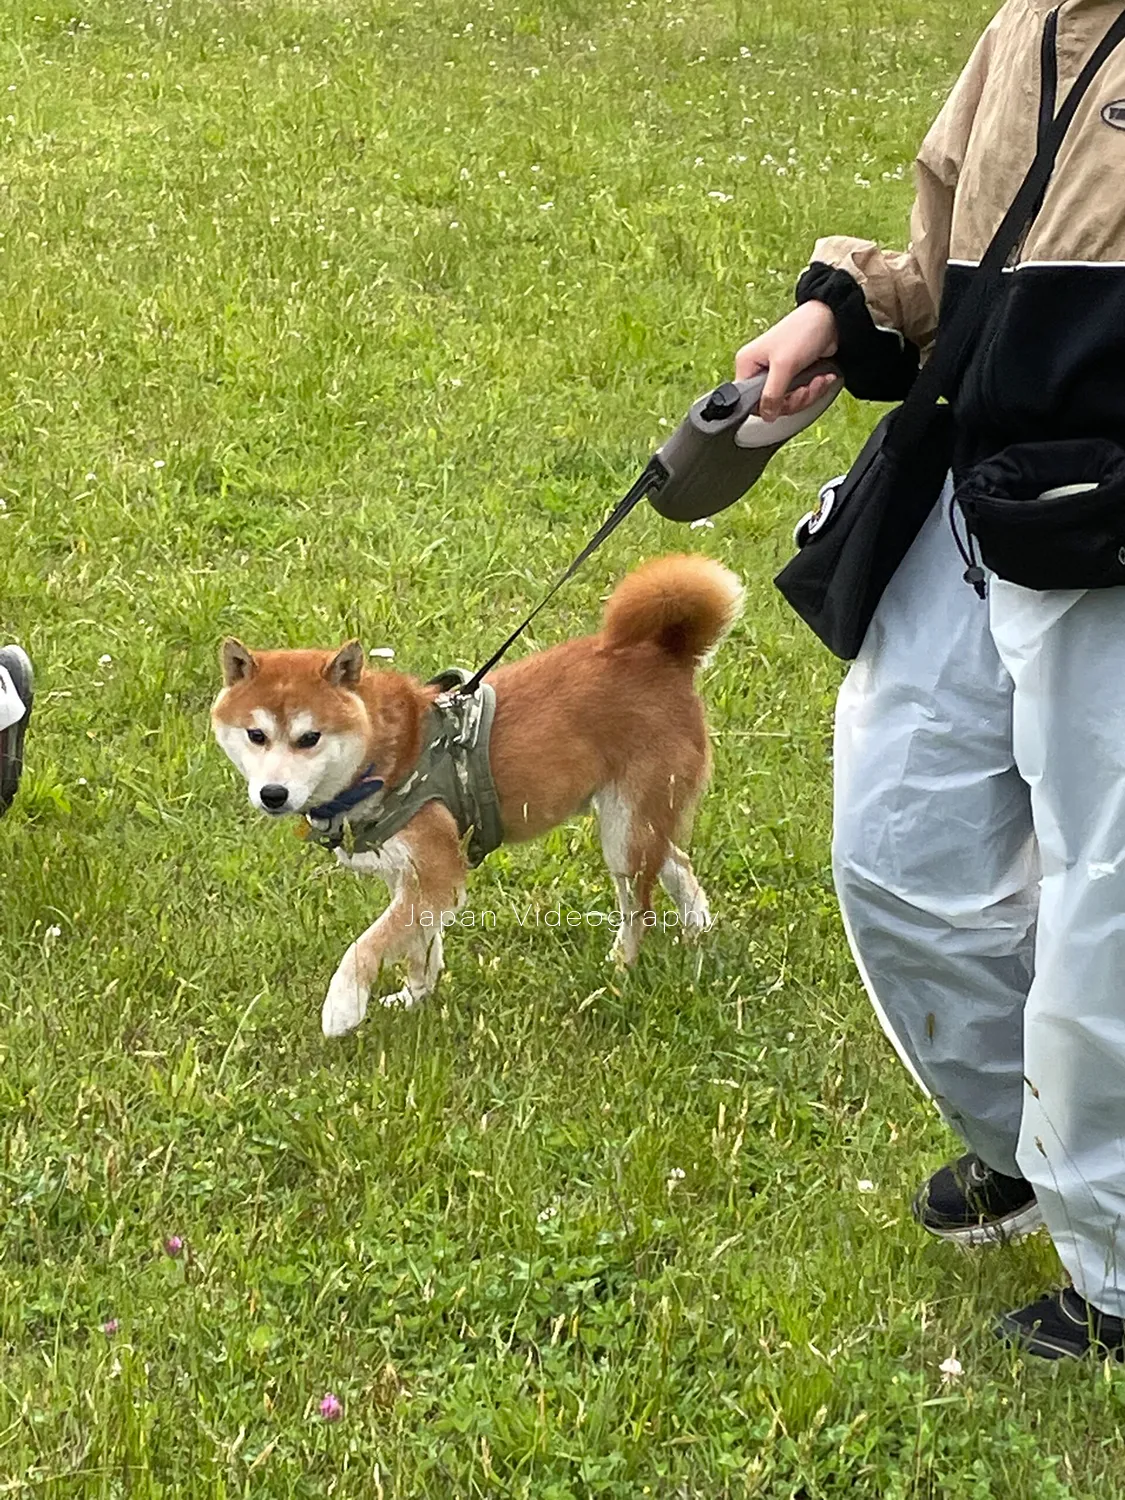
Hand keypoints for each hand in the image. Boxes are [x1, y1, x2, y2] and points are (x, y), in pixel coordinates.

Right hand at [735, 302, 839, 422]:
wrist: (831, 319)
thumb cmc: (803, 331)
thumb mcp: (784, 366)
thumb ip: (772, 395)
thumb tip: (766, 415)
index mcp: (748, 365)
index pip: (751, 401)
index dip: (770, 406)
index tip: (786, 400)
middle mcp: (760, 370)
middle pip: (773, 404)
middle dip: (796, 399)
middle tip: (806, 389)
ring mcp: (778, 374)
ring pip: (789, 402)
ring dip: (808, 394)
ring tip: (818, 380)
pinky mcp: (794, 375)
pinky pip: (801, 395)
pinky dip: (814, 389)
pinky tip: (822, 377)